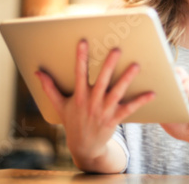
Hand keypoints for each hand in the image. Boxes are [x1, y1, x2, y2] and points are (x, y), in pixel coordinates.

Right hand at [36, 40, 154, 163]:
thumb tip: (37, 72)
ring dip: (126, 79)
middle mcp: (91, 102)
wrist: (84, 147)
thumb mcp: (59, 105)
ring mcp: (104, 111)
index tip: (83, 41)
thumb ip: (49, 87)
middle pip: (101, 80)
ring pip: (117, 92)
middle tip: (117, 49)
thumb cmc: (72, 122)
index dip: (80, 57)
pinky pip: (129, 109)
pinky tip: (151, 93)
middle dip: (109, 65)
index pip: (78, 73)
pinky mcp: (114, 119)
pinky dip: (140, 101)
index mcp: (78, 96)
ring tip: (136, 65)